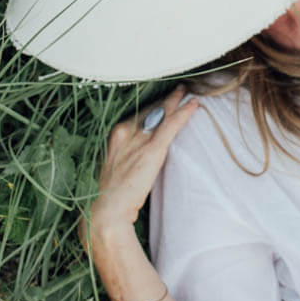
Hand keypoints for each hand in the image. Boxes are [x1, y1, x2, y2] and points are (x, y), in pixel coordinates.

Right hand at [81, 85, 199, 246]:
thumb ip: (124, 153)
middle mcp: (125, 131)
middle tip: (178, 89)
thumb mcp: (112, 166)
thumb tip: (136, 152)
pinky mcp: (152, 150)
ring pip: (162, 113)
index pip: (138, 113)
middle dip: (165, 100)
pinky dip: (184, 113)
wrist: (105, 211)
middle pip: (151, 109)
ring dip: (176, 101)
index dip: (152, 106)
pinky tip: (194, 105)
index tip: (162, 100)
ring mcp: (139, 139)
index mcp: (114, 134)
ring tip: (188, 93)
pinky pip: (171, 125)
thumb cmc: (108, 195)